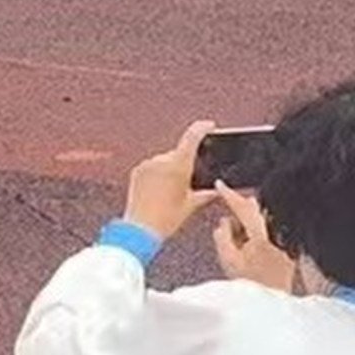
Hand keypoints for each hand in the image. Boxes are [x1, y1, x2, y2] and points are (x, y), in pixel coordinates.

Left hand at [126, 120, 211, 240]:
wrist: (140, 228)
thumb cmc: (167, 218)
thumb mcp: (191, 205)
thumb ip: (207, 194)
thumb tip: (217, 189)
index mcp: (178, 166)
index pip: (192, 136)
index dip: (203, 128)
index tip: (209, 126)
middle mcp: (162, 160)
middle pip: (179, 153)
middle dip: (186, 162)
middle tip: (189, 180)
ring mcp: (148, 164)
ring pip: (165, 160)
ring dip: (171, 168)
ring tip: (172, 191)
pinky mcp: (137, 170)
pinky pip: (152, 166)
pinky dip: (158, 174)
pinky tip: (159, 190)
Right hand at [212, 190, 299, 293]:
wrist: (273, 305)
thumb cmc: (251, 286)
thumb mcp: (227, 260)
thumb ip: (222, 235)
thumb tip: (225, 221)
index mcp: (262, 235)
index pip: (244, 206)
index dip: (229, 194)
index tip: (220, 185)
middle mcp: (278, 234)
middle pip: (258, 208)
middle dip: (241, 210)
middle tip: (229, 225)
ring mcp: (286, 241)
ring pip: (265, 218)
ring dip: (250, 222)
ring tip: (240, 242)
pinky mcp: (290, 249)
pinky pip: (272, 229)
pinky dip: (259, 232)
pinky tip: (252, 249)